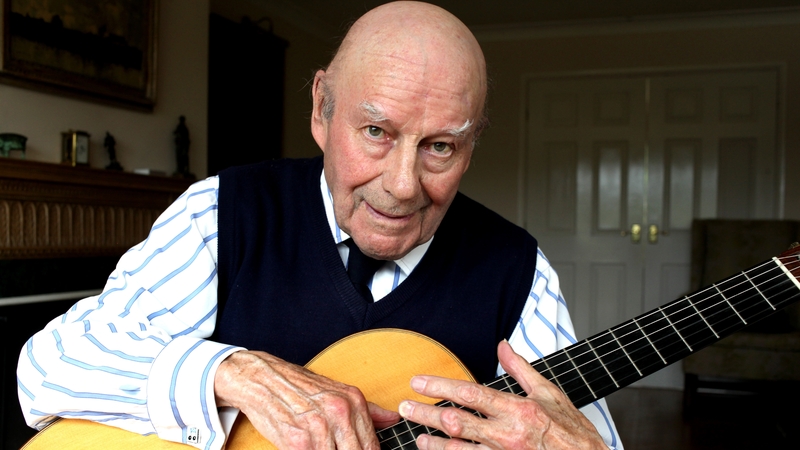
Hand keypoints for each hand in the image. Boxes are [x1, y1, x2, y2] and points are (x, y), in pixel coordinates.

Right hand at [214, 350, 399, 448]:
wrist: (262, 379)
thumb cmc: (299, 388)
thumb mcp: (338, 393)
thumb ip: (367, 410)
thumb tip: (393, 419)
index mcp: (353, 402)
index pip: (372, 446)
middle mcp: (339, 412)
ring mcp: (319, 427)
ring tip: (321, 449)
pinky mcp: (298, 440)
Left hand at [397, 341, 605, 448]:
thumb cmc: (572, 433)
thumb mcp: (549, 393)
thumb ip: (521, 370)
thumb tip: (502, 346)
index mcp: (517, 410)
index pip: (470, 394)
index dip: (440, 387)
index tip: (418, 382)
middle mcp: (507, 435)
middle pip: (456, 423)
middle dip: (426, 414)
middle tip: (404, 407)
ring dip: (434, 444)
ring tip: (416, 437)